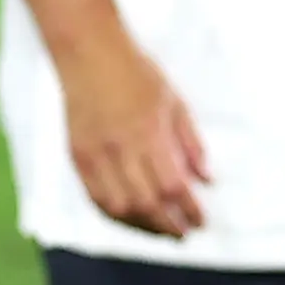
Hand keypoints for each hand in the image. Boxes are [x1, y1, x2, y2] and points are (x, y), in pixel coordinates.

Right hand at [58, 37, 211, 237]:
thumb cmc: (135, 72)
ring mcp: (95, 154)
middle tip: (183, 233)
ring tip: (158, 229)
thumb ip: (191, 143)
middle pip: (147, 203)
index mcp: (149, 134)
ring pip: (120, 207)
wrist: (88, 52)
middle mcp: (120, 148)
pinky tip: (129, 216)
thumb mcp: (174, 101)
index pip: (174, 186)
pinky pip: (95, 197)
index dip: (190, 210)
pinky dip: (114, 213)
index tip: (201, 221)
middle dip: (168, 225)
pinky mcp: (77, 155)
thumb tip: (207, 179)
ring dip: (142, 225)